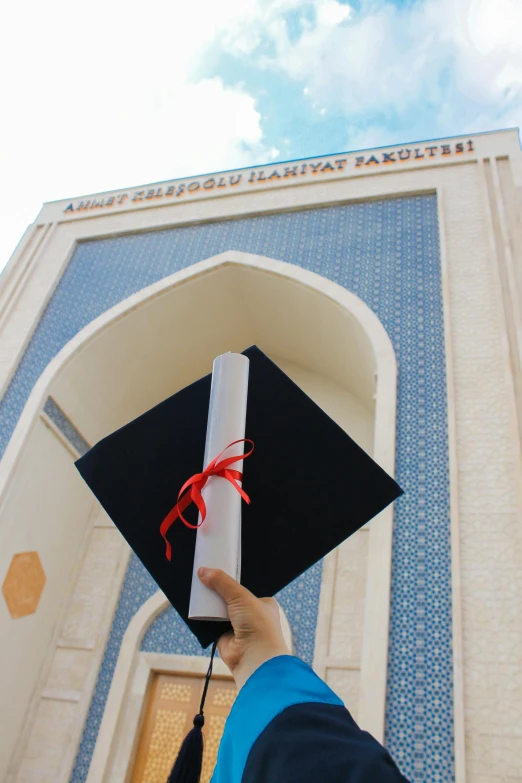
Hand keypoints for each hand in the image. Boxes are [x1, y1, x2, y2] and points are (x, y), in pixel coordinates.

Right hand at [198, 567, 289, 688]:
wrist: (253, 658)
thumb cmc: (258, 625)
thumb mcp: (242, 596)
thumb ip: (223, 582)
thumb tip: (203, 570)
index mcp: (262, 601)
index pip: (246, 585)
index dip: (233, 577)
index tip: (219, 565)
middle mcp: (250, 613)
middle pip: (230, 595)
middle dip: (218, 587)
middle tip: (204, 572)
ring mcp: (236, 625)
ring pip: (219, 608)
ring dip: (209, 600)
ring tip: (196, 583)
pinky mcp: (222, 635)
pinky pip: (209, 621)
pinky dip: (202, 615)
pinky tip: (193, 602)